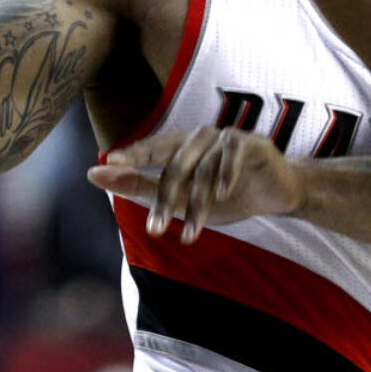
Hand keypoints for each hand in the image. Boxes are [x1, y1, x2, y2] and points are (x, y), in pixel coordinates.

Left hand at [87, 126, 303, 242]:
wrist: (278, 193)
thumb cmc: (228, 194)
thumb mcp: (183, 198)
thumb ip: (140, 186)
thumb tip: (92, 173)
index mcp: (183, 145)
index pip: (152, 147)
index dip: (132, 155)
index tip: (107, 164)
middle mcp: (202, 136)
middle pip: (176, 164)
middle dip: (165, 200)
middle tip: (155, 230)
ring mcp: (228, 137)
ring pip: (204, 168)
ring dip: (198, 204)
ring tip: (193, 235)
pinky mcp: (252, 142)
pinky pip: (233, 153)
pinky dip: (226, 174)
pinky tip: (222, 196)